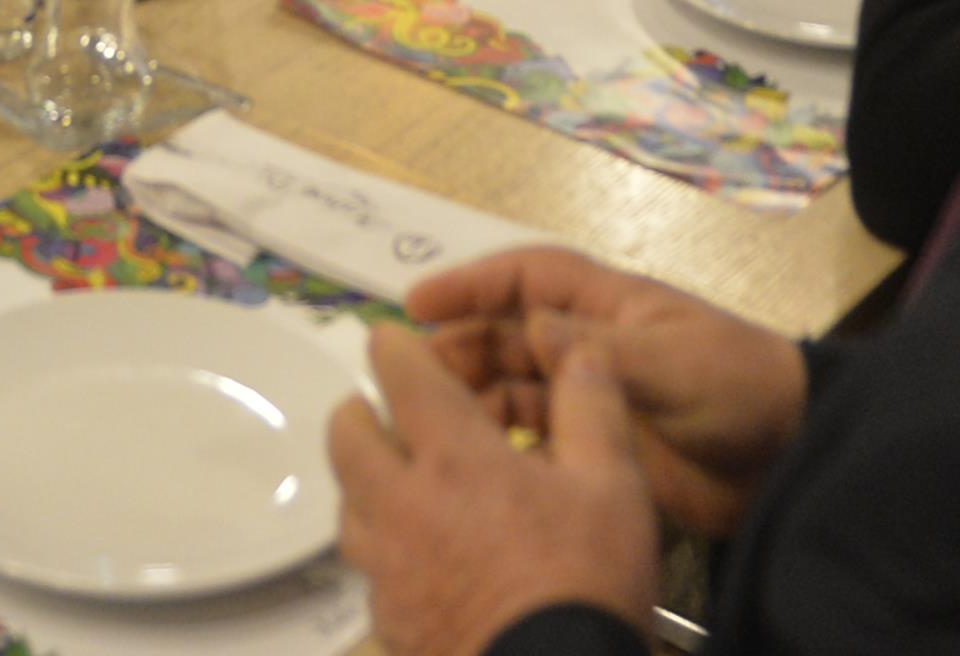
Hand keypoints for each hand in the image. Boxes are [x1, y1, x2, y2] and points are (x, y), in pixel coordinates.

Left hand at [334, 316, 663, 655]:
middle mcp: (402, 503)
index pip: (398, 374)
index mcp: (453, 456)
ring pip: (348, 503)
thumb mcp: (614, 485)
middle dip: (363, 410)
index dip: (395, 346)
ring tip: (407, 483)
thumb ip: (592, 406)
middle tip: (396, 413)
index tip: (397, 340)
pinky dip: (385, 546)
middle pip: (346, 435)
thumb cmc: (585, 579)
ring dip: (367, 479)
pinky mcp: (388, 619)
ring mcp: (387, 567)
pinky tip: (421, 557)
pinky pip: (368, 567)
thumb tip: (577, 349)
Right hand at [402, 248, 806, 542]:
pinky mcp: (601, 446)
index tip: (417, 301)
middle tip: (413, 376)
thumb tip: (528, 326)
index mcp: (611, 305)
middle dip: (461, 346)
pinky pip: (538, 438)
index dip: (472, 283)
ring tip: (435, 421)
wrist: (788, 458)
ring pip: (516, 388)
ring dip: (476, 397)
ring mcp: (595, 397)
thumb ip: (598, 346)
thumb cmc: (736, 387)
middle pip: (510, 335)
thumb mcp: (671, 359)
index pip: (529, 278)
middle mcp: (593, 344)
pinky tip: (477, 459)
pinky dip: (505, 443)